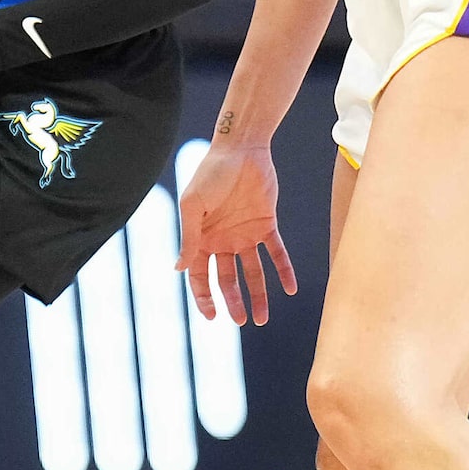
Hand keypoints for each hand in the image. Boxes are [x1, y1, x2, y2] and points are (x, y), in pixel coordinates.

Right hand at [174, 141, 295, 324]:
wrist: (240, 148)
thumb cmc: (210, 173)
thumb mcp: (193, 206)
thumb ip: (189, 237)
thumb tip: (178, 269)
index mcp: (201, 237)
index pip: (200, 275)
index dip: (204, 297)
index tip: (212, 316)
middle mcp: (222, 240)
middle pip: (227, 279)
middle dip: (233, 301)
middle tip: (242, 321)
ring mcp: (245, 234)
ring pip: (253, 272)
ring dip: (258, 294)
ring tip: (262, 317)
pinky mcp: (267, 225)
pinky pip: (277, 253)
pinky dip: (284, 270)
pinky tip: (290, 289)